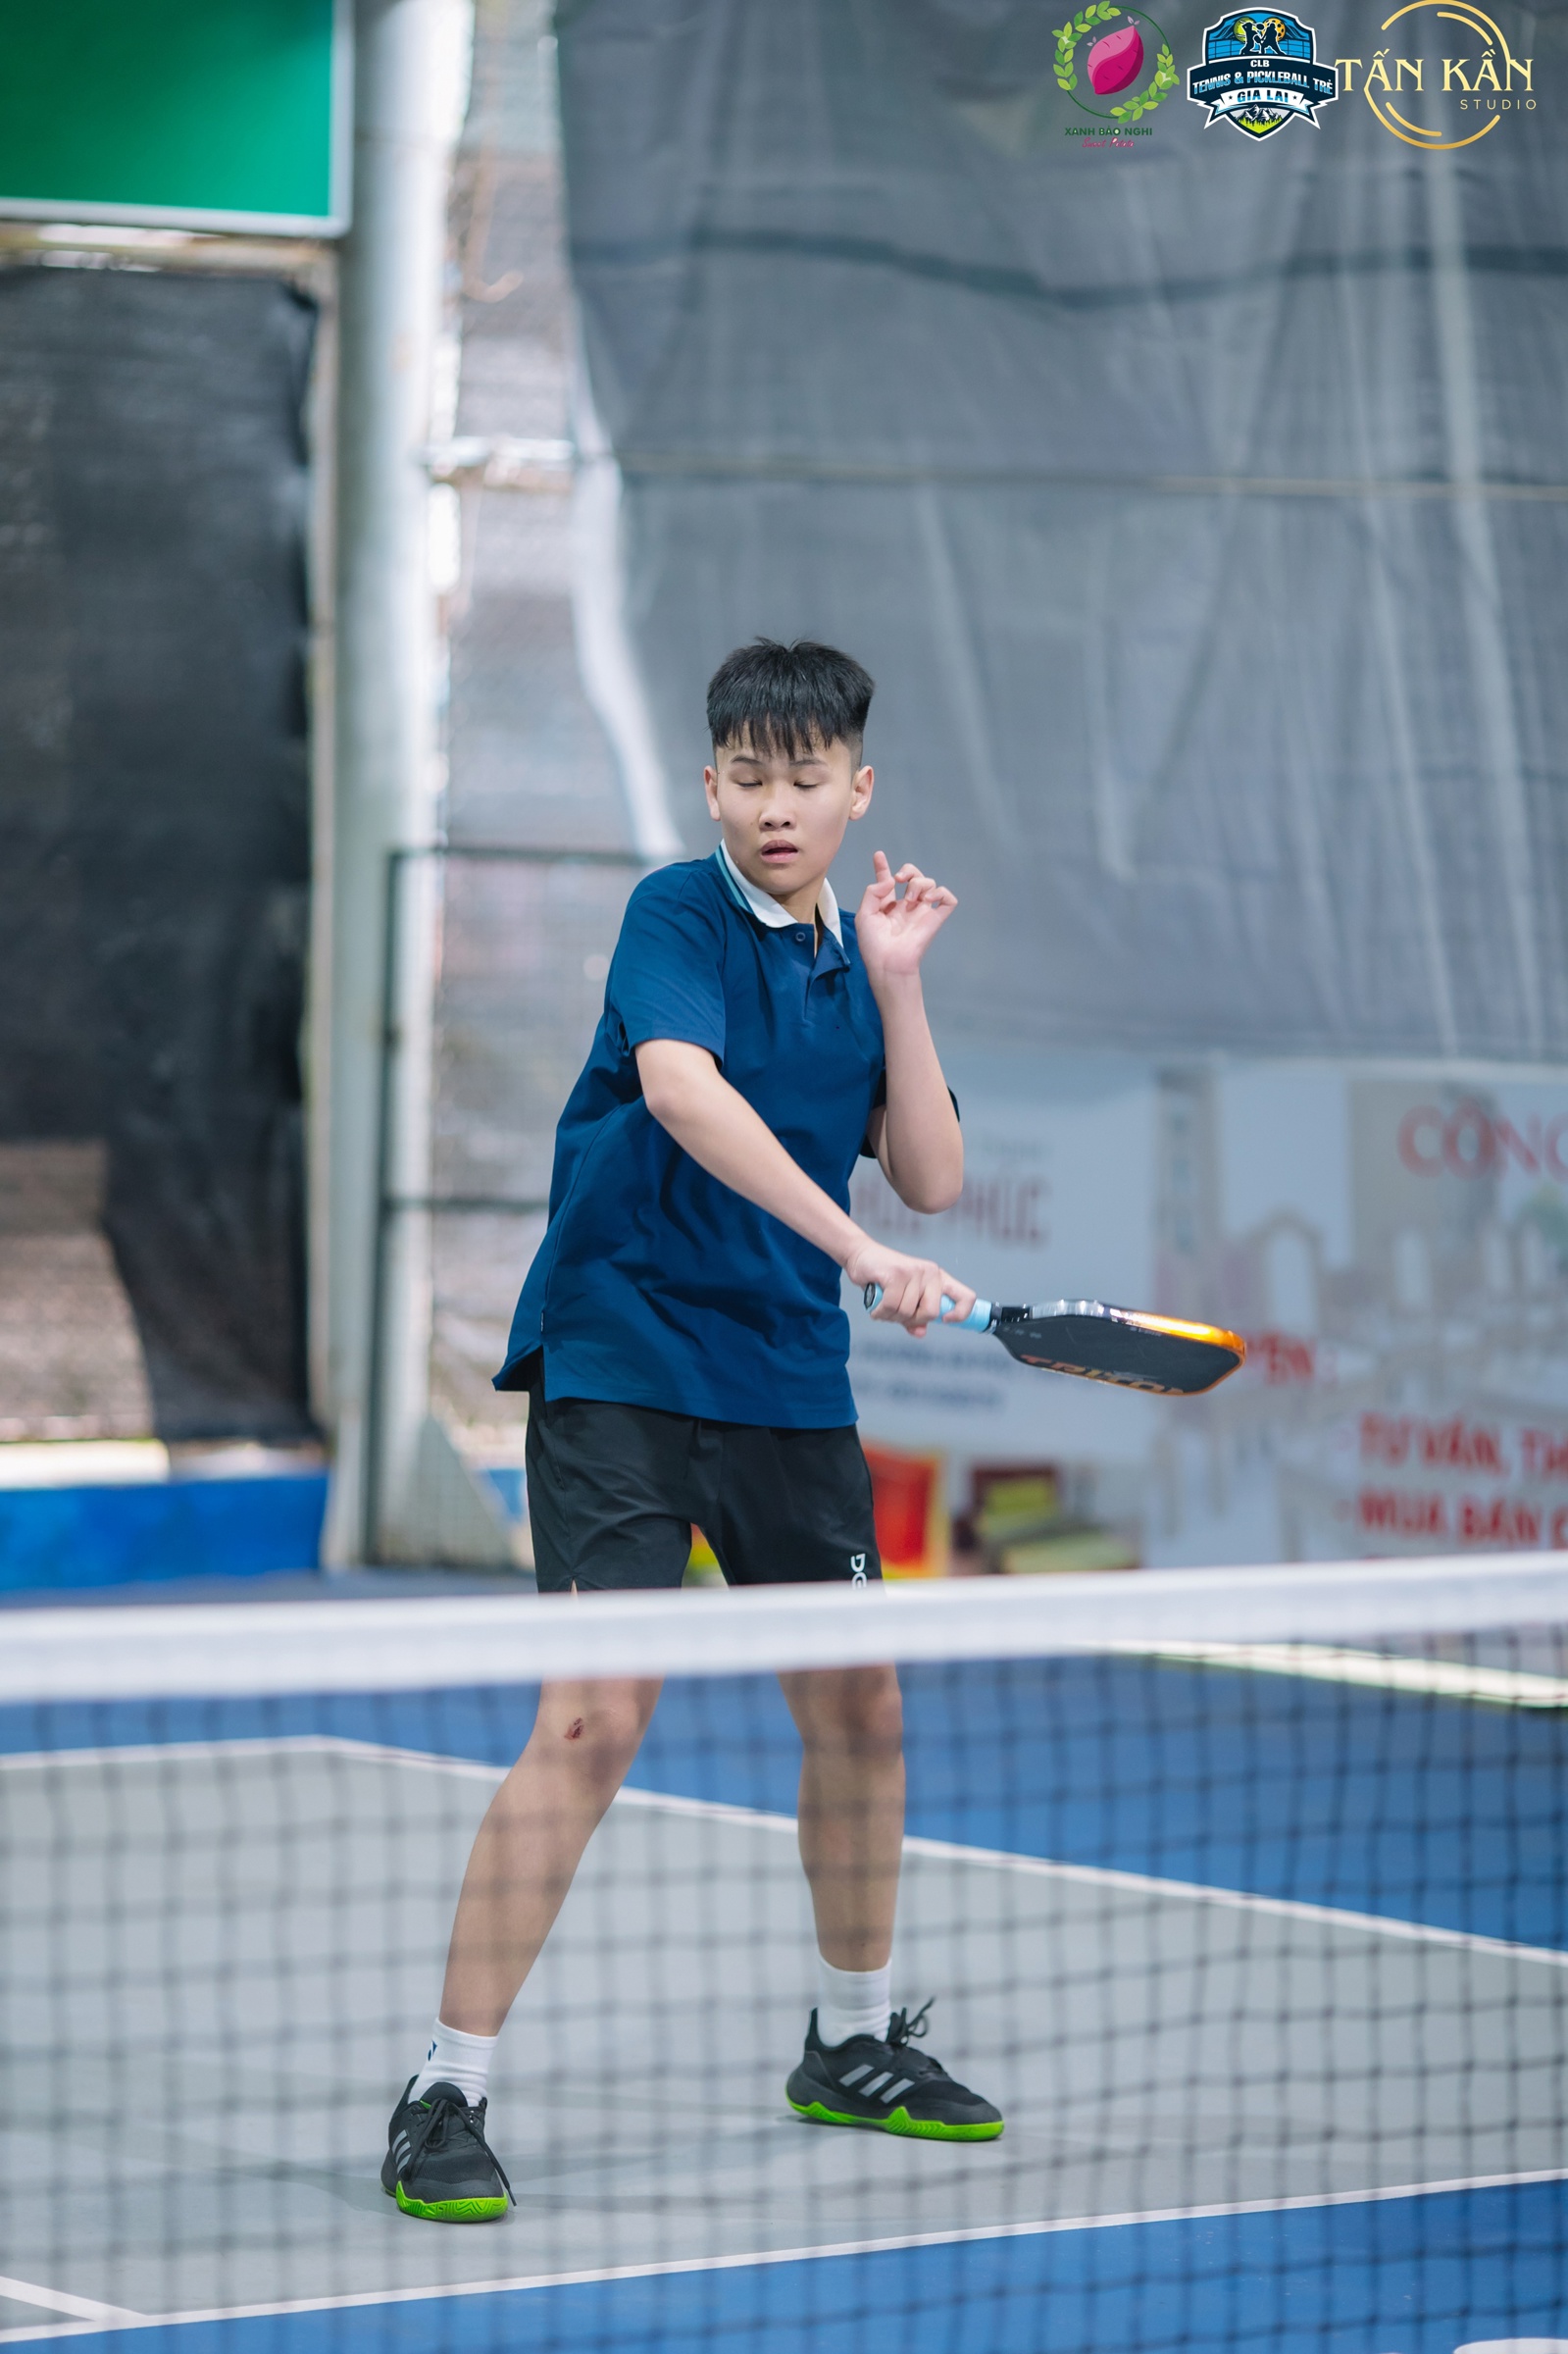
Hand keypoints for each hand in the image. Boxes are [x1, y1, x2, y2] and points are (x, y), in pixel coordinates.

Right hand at [844, 1239, 975, 1336]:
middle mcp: (930, 1273)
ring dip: (890, 1317)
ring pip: (908, 1311)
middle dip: (912, 1319)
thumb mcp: (902, 1300)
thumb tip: (921, 1333)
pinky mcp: (897, 1273)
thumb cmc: (883, 1279)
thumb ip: (913, 1317)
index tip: (945, 1321)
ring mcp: (914, 1272)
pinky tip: (875, 1308)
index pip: (966, 1296)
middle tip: (897, 1314)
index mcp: (938, 1278)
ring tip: (882, 1307)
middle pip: (932, 1312)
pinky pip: (892, 1306)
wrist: (860, 1255)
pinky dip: (880, 1313)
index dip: (961, 1314)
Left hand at [854, 852, 956, 988]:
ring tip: (910, 899)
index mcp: (887, 905)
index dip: (883, 867)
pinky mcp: (935, 919)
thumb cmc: (873, 945)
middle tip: (900, 880)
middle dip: (909, 870)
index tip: (879, 855)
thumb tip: (891, 881)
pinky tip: (929, 899)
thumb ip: (873, 892)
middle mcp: (906, 906)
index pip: (888, 881)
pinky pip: (949, 900)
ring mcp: (922, 912)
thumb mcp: (864, 915)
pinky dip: (942, 893)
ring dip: (919, 883)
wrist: (888, 963)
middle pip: (914, 876)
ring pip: (930, 884)